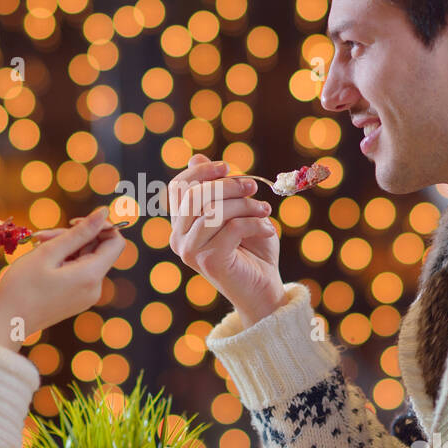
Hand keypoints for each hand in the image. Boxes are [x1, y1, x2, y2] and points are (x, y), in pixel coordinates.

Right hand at [0, 208, 124, 350]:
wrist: (4, 324)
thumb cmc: (21, 287)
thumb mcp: (48, 253)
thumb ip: (79, 232)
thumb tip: (103, 213)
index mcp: (91, 276)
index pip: (115, 241)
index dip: (101, 226)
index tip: (74, 222)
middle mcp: (94, 288)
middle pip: (96, 249)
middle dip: (72, 236)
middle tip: (41, 236)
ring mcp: (85, 295)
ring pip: (84, 258)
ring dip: (63, 247)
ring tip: (35, 246)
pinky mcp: (75, 299)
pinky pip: (76, 271)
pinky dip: (61, 261)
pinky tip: (39, 261)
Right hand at [168, 154, 283, 327]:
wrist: (264, 288)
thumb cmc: (251, 249)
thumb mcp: (236, 212)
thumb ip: (217, 189)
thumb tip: (196, 158)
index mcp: (180, 224)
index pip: (178, 188)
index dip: (201, 172)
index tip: (228, 167)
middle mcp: (178, 238)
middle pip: (195, 196)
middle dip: (228, 186)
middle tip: (254, 188)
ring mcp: (190, 252)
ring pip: (213, 211)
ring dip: (246, 205)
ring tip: (266, 211)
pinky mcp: (209, 262)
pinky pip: (232, 228)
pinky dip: (255, 224)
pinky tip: (269, 230)